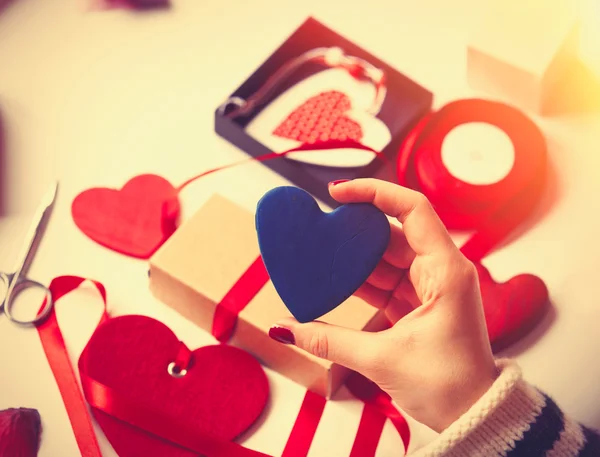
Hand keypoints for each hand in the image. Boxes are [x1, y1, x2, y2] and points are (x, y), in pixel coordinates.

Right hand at [268, 178, 497, 431]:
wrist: (474, 415)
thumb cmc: (450, 386)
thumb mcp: (382, 359)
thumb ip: (329, 342)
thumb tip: (286, 329)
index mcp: (447, 271)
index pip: (412, 209)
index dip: (374, 192)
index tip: (338, 192)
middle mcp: (441, 270)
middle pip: (393, 231)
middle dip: (355, 229)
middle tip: (320, 225)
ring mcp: (431, 285)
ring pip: (387, 256)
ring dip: (355, 257)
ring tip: (320, 252)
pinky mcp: (420, 302)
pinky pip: (387, 279)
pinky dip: (362, 280)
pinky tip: (336, 279)